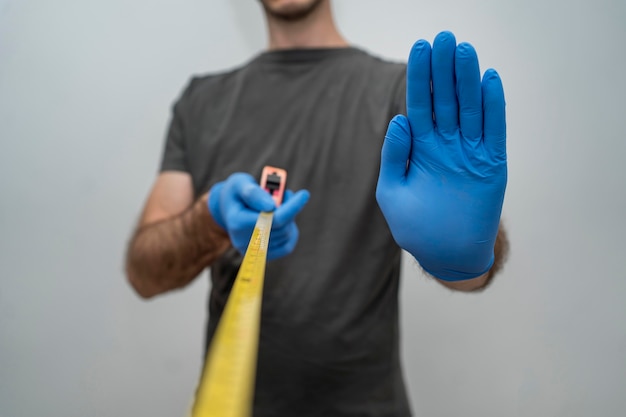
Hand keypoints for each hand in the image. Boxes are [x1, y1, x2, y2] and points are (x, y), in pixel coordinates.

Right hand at [208, 173, 309, 259]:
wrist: (229, 209)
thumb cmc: (237, 193)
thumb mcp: (240, 183)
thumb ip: (253, 192)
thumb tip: (271, 206)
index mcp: (237, 222)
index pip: (273, 219)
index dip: (291, 207)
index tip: (304, 194)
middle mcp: (244, 240)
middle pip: (282, 227)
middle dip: (289, 208)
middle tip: (286, 194)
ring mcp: (253, 250)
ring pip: (286, 235)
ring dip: (290, 218)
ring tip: (281, 204)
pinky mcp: (263, 255)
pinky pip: (287, 246)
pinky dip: (290, 231)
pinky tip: (284, 220)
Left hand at [376, 31, 506, 280]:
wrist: (445, 255)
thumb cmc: (415, 227)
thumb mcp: (392, 192)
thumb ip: (394, 156)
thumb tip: (400, 120)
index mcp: (420, 147)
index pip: (420, 104)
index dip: (421, 77)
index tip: (421, 48)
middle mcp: (446, 144)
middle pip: (446, 99)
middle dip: (444, 70)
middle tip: (445, 38)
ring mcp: (469, 153)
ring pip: (470, 109)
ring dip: (468, 80)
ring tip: (465, 51)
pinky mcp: (491, 165)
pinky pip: (493, 131)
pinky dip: (493, 107)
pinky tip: (490, 81)